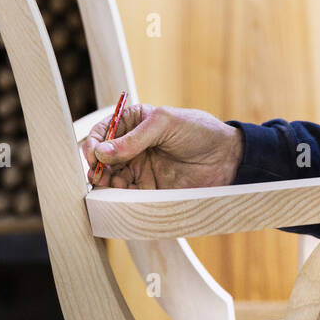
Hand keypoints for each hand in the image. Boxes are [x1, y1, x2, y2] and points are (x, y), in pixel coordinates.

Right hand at [78, 102, 244, 188]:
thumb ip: (133, 139)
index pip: (102, 132)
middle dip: (96, 167)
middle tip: (99, 176)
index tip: (94, 157)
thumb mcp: (164, 124)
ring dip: (106, 184)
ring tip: (112, 186)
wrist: (227, 157)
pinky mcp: (149, 188)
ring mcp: (140, 167)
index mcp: (134, 122)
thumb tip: (102, 152)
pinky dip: (120, 198)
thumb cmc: (198, 130)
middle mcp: (133, 146)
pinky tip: (123, 196)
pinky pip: (127, 195)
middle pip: (102, 158)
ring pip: (111, 178)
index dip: (93, 144)